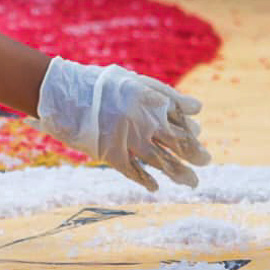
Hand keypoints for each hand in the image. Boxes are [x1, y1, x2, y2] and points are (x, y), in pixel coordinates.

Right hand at [31, 58, 210, 191]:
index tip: (197, 136)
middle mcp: (142, 121)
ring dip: (179, 173)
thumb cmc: (100, 85)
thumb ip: (165, 95)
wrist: (63, 93)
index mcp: (148, 100)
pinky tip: (156, 187)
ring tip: (191, 182)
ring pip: (161, 161)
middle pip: (176, 143)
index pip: (180, 120)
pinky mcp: (111, 154)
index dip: (191, 130)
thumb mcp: (134, 82)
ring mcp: (127, 139)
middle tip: (206, 161)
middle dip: (194, 154)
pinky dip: (146, 181)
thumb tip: (199, 109)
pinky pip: (134, 172)